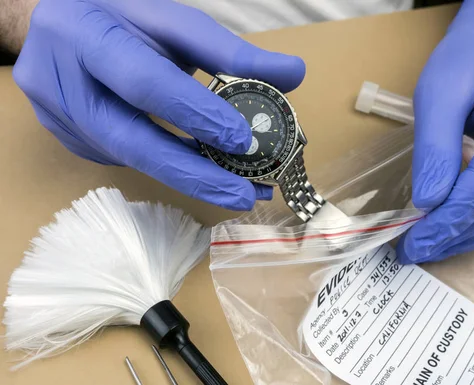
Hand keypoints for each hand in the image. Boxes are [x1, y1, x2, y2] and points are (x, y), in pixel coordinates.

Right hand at [13, 0, 304, 209]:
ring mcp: (59, 119)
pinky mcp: (68, 141)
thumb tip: (293, 74)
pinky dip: (166, 166)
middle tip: (243, 195)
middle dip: (193, 174)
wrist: (51, 23)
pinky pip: (124, 159)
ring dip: (187, 178)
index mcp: (87, 35)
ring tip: (237, 190)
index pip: (145, 82)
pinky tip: (199, 170)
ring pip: (130, 159)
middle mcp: (62, 82)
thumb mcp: (171, 21)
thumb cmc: (119, 16)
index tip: (242, 139)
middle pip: (132, 142)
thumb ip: (228, 52)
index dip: (194, 113)